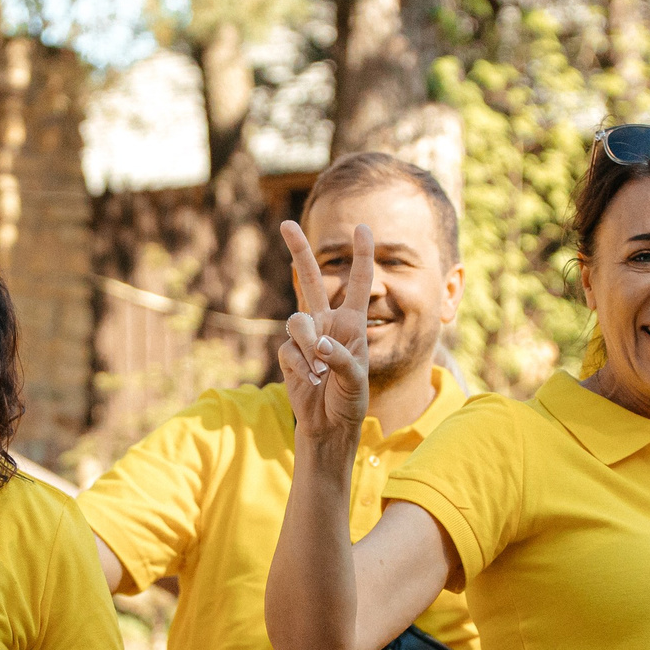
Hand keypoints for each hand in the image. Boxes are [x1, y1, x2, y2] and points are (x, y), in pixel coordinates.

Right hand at [278, 218, 371, 442]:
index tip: (363, 227)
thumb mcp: (355, 381)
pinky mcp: (289, 355)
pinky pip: (288, 350)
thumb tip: (318, 345)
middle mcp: (328, 324)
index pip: (358, 283)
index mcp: (352, 323)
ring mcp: (306, 338)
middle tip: (286, 224)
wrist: (328, 425)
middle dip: (299, 251)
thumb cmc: (350, 401)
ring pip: (297, 321)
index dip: (362, 255)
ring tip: (320, 371)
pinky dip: (299, 367)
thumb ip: (340, 359)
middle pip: (311, 280)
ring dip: (308, 344)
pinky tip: (310, 382)